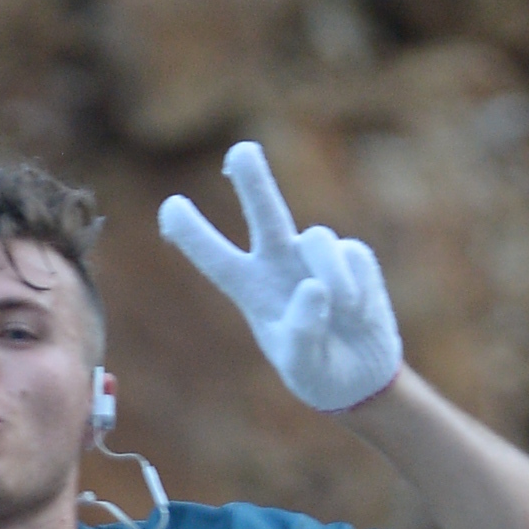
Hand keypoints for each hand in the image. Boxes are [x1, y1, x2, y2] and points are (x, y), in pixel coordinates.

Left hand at [158, 141, 403, 412]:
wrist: (358, 377)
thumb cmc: (316, 371)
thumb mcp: (302, 365)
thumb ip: (302, 333)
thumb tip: (315, 287)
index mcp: (251, 289)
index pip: (217, 258)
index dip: (193, 235)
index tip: (170, 209)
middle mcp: (279, 262)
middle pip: (265, 213)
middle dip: (254, 180)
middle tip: (240, 152)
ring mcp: (315, 256)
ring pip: (319, 239)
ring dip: (331, 274)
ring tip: (341, 310)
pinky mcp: (352, 256)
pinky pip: (353, 258)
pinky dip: (357, 289)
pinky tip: (357, 313)